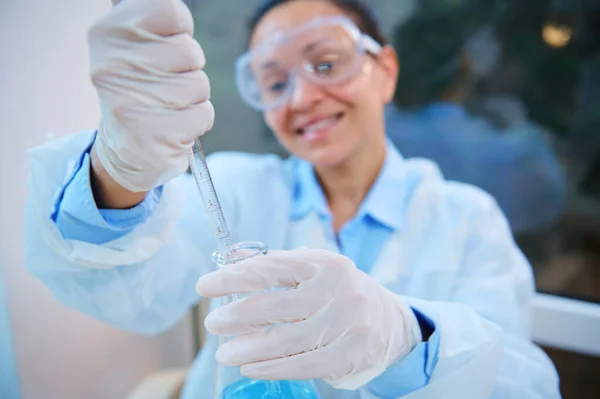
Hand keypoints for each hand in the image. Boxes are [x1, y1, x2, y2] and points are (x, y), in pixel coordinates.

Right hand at [89, 0, 213, 191]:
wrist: (125, 150)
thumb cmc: (141, 91)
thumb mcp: (135, 47)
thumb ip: (156, 24)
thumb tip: (176, 10)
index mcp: (108, 33)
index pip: (169, 9)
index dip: (180, 30)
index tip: (167, 46)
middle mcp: (114, 66)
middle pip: (190, 51)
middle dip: (189, 69)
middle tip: (166, 85)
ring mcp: (132, 103)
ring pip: (199, 84)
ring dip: (194, 98)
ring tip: (169, 107)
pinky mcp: (154, 135)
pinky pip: (204, 114)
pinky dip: (197, 122)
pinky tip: (174, 127)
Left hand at [196, 247, 421, 389]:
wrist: (392, 322)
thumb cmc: (340, 293)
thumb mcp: (314, 271)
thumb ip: (275, 266)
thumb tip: (230, 260)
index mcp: (324, 263)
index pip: (271, 268)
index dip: (234, 277)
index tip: (205, 286)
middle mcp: (339, 290)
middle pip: (276, 305)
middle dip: (238, 315)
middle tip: (213, 323)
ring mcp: (348, 323)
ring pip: (288, 339)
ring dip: (250, 348)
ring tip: (225, 352)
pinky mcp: (350, 354)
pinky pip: (303, 364)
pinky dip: (273, 368)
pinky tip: (251, 367)